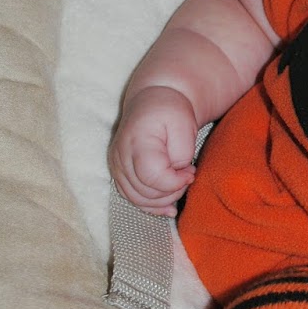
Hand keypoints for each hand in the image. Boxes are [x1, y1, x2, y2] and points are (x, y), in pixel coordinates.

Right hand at [108, 85, 198, 215]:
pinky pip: (133, 199)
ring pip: (139, 200)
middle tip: (187, 175)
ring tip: (179, 184)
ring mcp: (116, 167)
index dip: (176, 182)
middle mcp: (120, 156)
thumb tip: (178, 178)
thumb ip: (182, 154)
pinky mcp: (118, 174)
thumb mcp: (184, 124)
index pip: (152, 177)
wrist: (152, 102)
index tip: (191, 171)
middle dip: (173, 191)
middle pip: (146, 192)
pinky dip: (152, 205)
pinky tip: (168, 206)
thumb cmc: (170, 111)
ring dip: (164, 200)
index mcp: (136, 141)